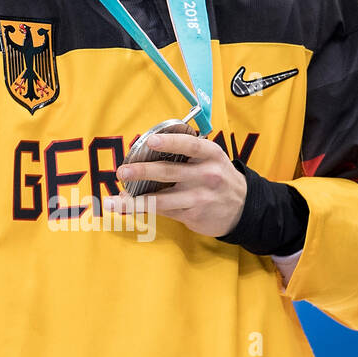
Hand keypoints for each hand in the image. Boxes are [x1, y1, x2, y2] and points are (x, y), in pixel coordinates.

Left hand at [108, 132, 246, 236]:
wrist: (244, 208)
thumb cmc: (218, 177)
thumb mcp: (211, 159)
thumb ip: (186, 153)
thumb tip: (146, 150)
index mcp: (210, 155)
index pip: (189, 145)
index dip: (169, 142)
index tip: (151, 141)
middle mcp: (206, 175)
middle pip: (169, 172)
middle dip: (142, 171)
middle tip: (122, 171)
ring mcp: (200, 197)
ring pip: (161, 199)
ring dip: (134, 200)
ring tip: (113, 200)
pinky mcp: (193, 215)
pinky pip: (163, 211)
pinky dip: (143, 209)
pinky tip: (127, 207)